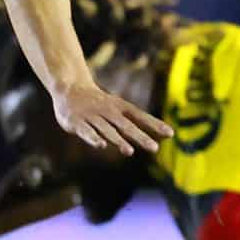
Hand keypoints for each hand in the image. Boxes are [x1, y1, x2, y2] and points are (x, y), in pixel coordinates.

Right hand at [51, 80, 173, 155]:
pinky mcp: (77, 123)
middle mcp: (109, 112)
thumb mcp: (116, 106)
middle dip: (141, 137)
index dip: (155, 125)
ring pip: (108, 130)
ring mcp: (93, 117)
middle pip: (127, 126)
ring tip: (130, 152)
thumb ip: (131, 120)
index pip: (141, 116)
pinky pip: (87, 132)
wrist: (69, 87)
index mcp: (120, 107)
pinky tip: (101, 146)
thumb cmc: (98, 101)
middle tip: (154, 148)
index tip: (170, 133)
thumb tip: (152, 133)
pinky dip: (94, 139)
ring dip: (119, 141)